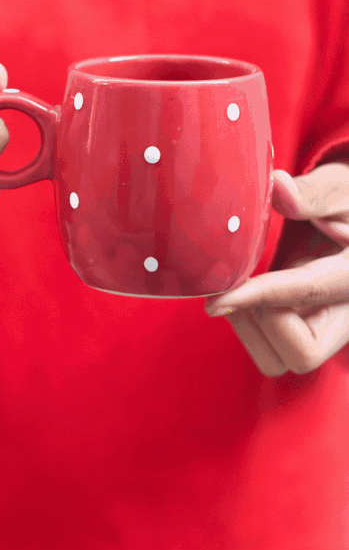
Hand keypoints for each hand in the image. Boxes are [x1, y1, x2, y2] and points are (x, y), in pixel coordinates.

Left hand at [204, 163, 348, 375]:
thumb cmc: (346, 204)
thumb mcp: (339, 189)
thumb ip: (313, 193)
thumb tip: (279, 188)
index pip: (305, 292)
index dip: (257, 296)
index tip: (215, 301)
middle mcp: (346, 315)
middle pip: (302, 354)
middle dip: (262, 319)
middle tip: (245, 279)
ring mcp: (327, 331)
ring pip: (279, 361)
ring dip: (251, 325)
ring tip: (250, 284)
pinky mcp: (307, 333)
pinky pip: (272, 353)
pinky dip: (250, 325)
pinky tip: (251, 293)